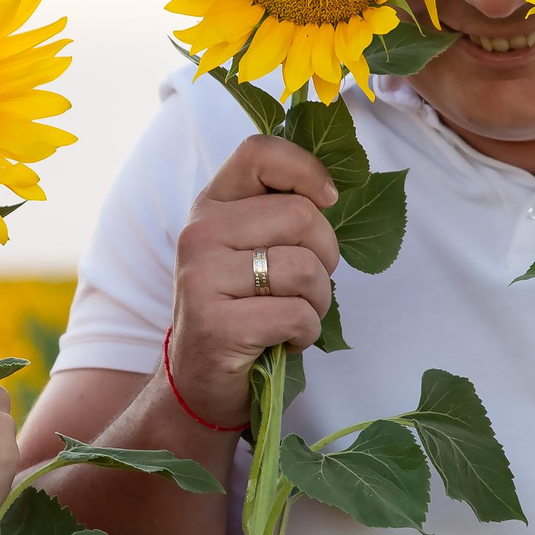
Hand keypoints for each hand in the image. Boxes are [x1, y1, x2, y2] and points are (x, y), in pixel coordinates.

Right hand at [166, 135, 340, 426]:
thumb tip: (335, 189)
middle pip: (302, 215)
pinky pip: (297, 315)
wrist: (200, 382)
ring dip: (318, 302)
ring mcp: (201, 277)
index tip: (328, 201)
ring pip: (306, 269)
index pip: (259, 152)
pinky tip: (284, 341)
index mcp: (211, 205)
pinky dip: (305, 334)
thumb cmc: (241, 310)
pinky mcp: (215, 324)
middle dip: (326, 257)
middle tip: (306, 286)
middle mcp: (199, 233)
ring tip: (293, 316)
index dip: (308, 170)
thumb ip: (280, 214)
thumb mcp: (251, 249)